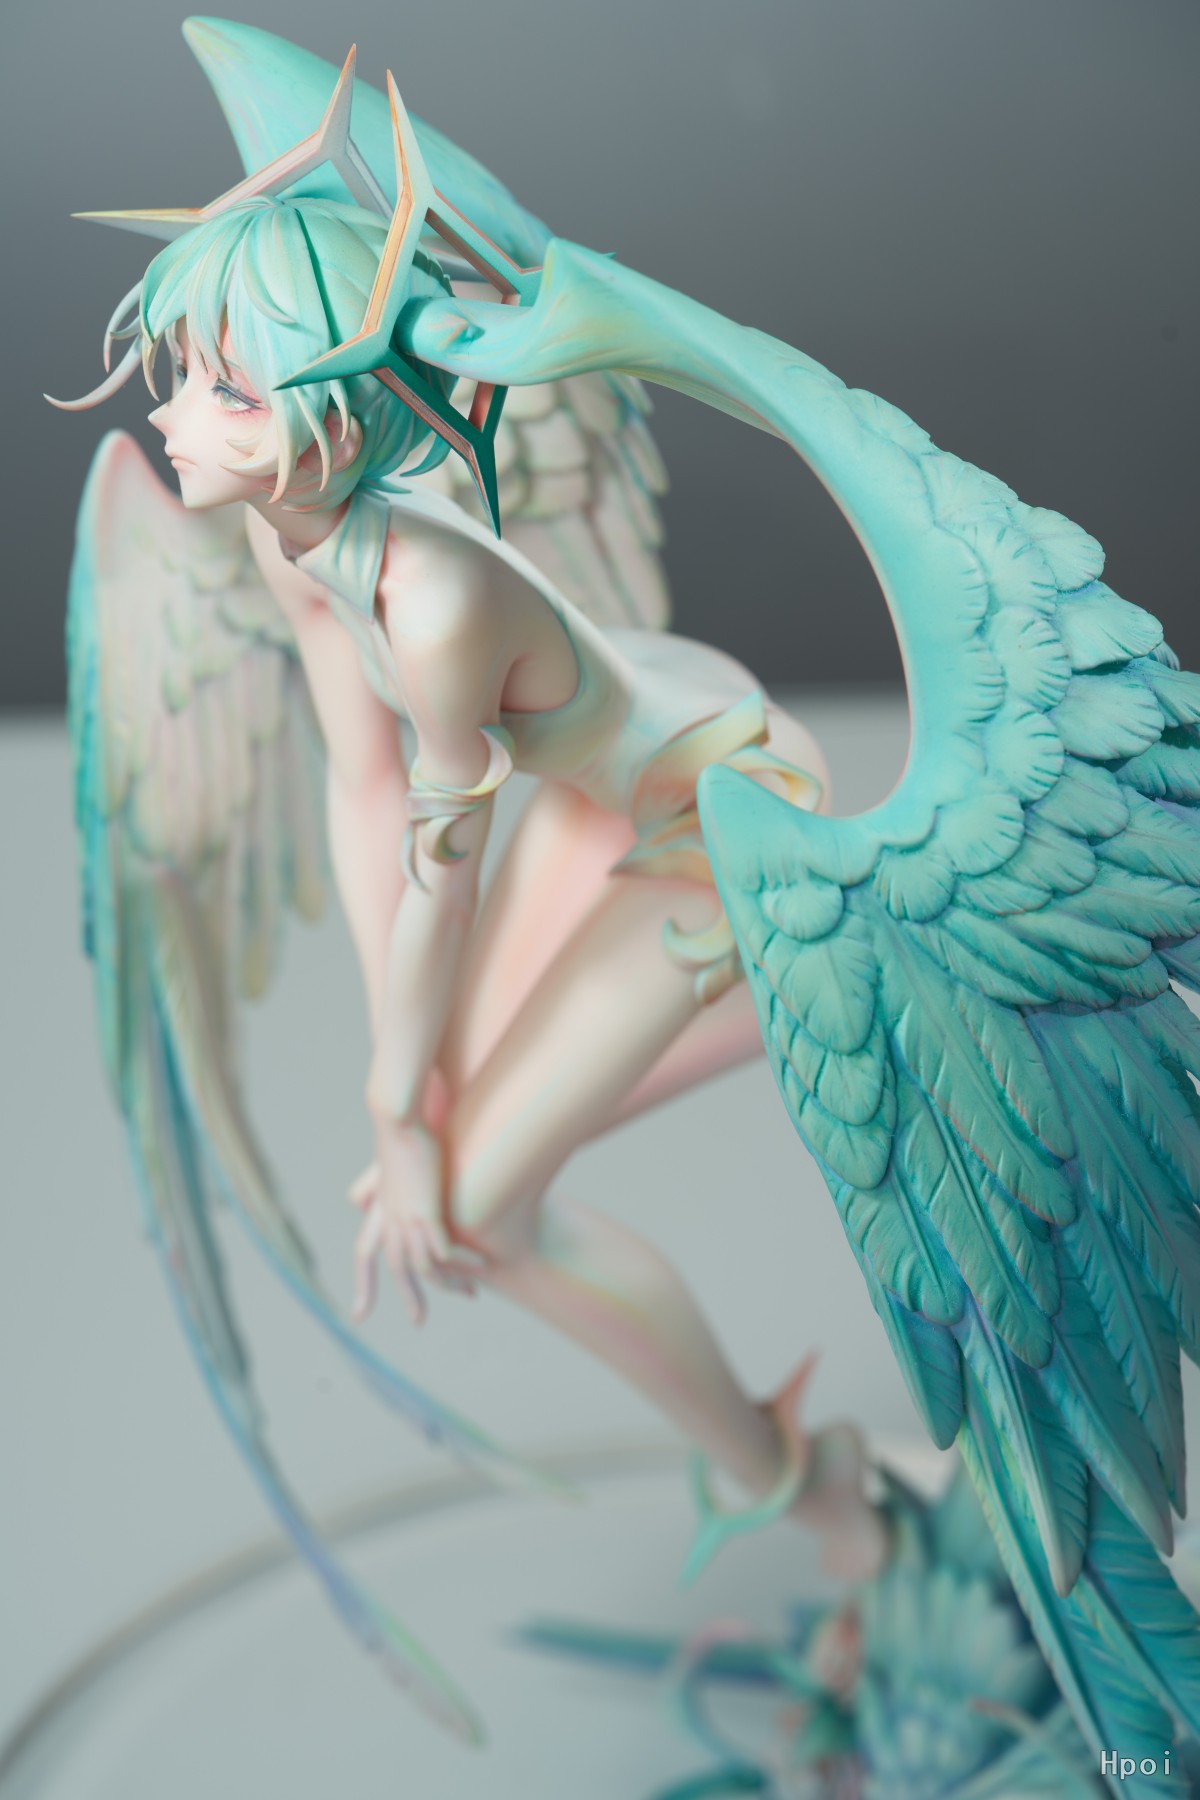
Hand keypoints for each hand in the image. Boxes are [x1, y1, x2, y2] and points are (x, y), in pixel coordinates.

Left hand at [349, 1119, 477, 1324]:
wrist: (399, 1112)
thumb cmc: (402, 1125)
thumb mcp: (391, 1155)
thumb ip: (383, 1178)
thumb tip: (373, 1187)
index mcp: (380, 1207)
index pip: (364, 1251)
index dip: (363, 1282)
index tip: (358, 1314)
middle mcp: (388, 1218)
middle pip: (394, 1269)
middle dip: (407, 1298)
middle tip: (418, 1323)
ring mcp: (406, 1218)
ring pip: (422, 1266)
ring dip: (447, 1283)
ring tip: (471, 1293)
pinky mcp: (427, 1213)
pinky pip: (442, 1252)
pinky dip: (460, 1264)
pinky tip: (481, 1266)